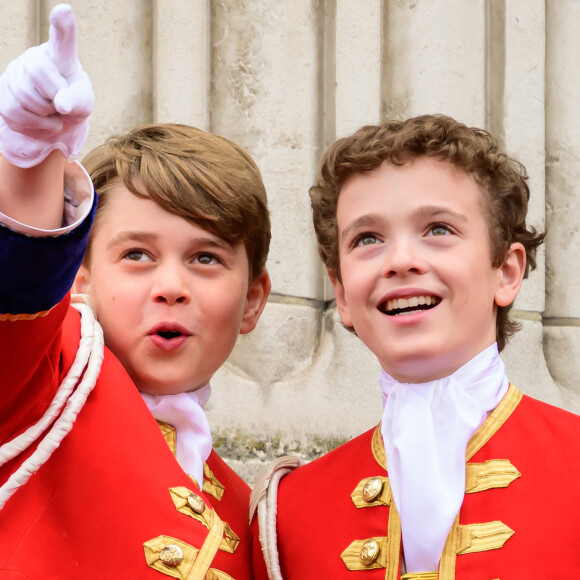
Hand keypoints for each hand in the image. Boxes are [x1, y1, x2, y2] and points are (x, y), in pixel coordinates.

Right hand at [0, 4, 93, 167]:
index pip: (62, 40)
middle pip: (37, 71)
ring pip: (24, 95)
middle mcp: (34, 57)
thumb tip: (61, 104)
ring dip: (44, 114)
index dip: (63, 26)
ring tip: (52, 112)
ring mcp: (15, 72)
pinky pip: (13, 111)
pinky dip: (33, 124)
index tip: (65, 11)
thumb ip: (77, 100)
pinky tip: (42, 121)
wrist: (55, 120)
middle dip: (53, 95)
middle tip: (62, 104)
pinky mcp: (2, 91)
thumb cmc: (73, 104)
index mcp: (60, 56)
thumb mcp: (84, 103)